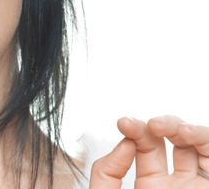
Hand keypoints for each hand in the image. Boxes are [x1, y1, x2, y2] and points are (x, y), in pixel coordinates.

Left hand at [90, 116, 208, 188]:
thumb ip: (106, 174)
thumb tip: (124, 144)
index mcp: (148, 186)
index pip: (144, 145)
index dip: (135, 129)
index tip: (123, 122)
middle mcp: (174, 184)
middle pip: (170, 140)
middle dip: (157, 124)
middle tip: (147, 123)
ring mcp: (194, 185)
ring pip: (194, 144)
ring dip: (179, 126)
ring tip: (160, 126)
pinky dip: (202, 136)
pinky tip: (185, 132)